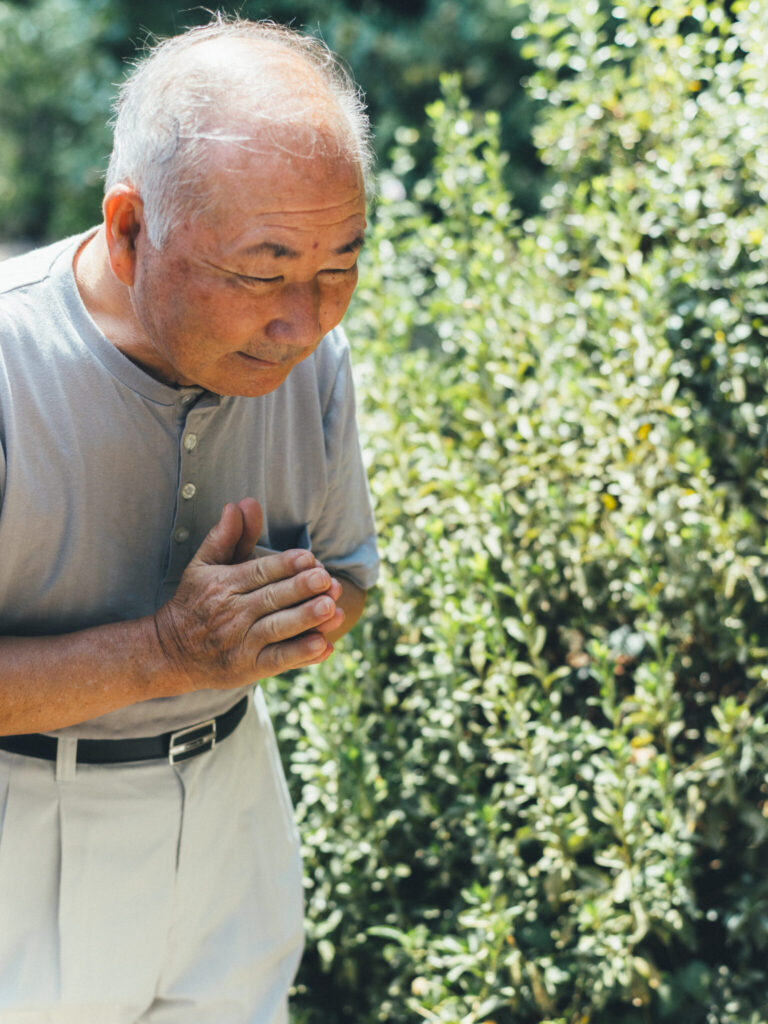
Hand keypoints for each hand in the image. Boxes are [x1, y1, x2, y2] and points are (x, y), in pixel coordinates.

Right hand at [154, 500, 341, 691]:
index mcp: (224, 585)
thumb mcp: (204, 564)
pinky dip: (301, 655)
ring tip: (331, 609)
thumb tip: (238, 504)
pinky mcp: (248, 668)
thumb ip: (227, 535)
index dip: (285, 565)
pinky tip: (324, 646)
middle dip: (301, 590)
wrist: (171, 652)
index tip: (309, 558)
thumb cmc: (195, 601)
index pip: (259, 572)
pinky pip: (278, 661)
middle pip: (272, 599)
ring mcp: (241, 643)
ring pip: (277, 629)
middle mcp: (232, 614)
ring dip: (305, 620)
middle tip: (326, 580)